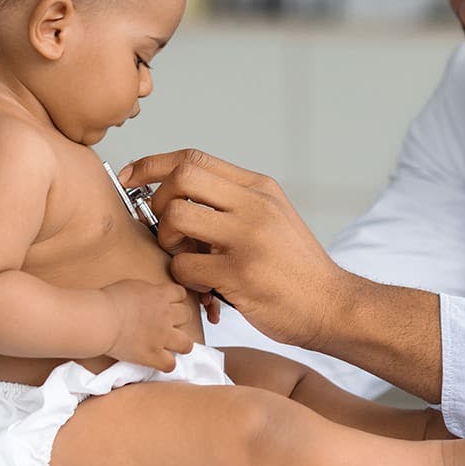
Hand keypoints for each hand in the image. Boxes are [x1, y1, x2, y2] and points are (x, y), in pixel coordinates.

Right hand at [99, 279, 196, 370]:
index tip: (169, 303)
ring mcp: (162, 337)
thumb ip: (147, 292)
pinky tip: (159, 360)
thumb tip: (150, 297)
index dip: (175, 299)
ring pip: (187, 344)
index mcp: (160, 295)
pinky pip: (170, 364)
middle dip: (179, 319)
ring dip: (181, 344)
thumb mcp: (132, 285)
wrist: (101, 319)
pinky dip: (166, 363)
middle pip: (187, 315)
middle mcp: (166, 315)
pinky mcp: (153, 355)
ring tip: (171, 345)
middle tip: (168, 323)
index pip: (181, 294)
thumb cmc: (109, 301)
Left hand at [118, 149, 359, 350]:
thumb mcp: (273, 217)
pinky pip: (184, 265)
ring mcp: (247, 238)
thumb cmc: (295, 268)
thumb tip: (177, 192)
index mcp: (259, 188)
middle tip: (166, 229)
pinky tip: (203, 285)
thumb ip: (232, 202)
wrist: (334, 306)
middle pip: (181, 178)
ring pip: (176, 219)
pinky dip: (183, 276)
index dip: (153, 164)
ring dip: (167, 240)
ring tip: (186, 257)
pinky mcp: (239, 274)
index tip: (131, 176)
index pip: (194, 159)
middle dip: (157, 201)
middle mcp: (254, 206)